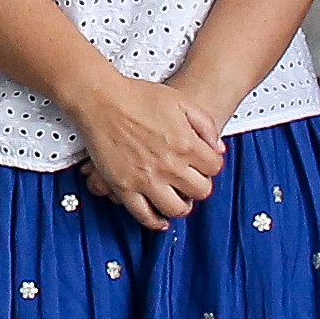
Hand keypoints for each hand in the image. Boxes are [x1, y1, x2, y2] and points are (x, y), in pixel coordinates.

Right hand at [71, 71, 224, 230]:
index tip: (204, 164)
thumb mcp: (181, 101)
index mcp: (186, 143)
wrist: (101, 99)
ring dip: (182, 206)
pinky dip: (155, 221)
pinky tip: (160, 218)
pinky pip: (144, 215)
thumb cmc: (137, 97)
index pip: (215, 167)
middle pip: (200, 191)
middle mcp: (169, 165)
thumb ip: (205, 124)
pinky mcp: (124, 187)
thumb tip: (218, 148)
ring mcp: (146, 179)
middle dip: (199, 185)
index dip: (211, 165)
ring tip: (178, 199)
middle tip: (192, 180)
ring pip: (176, 209)